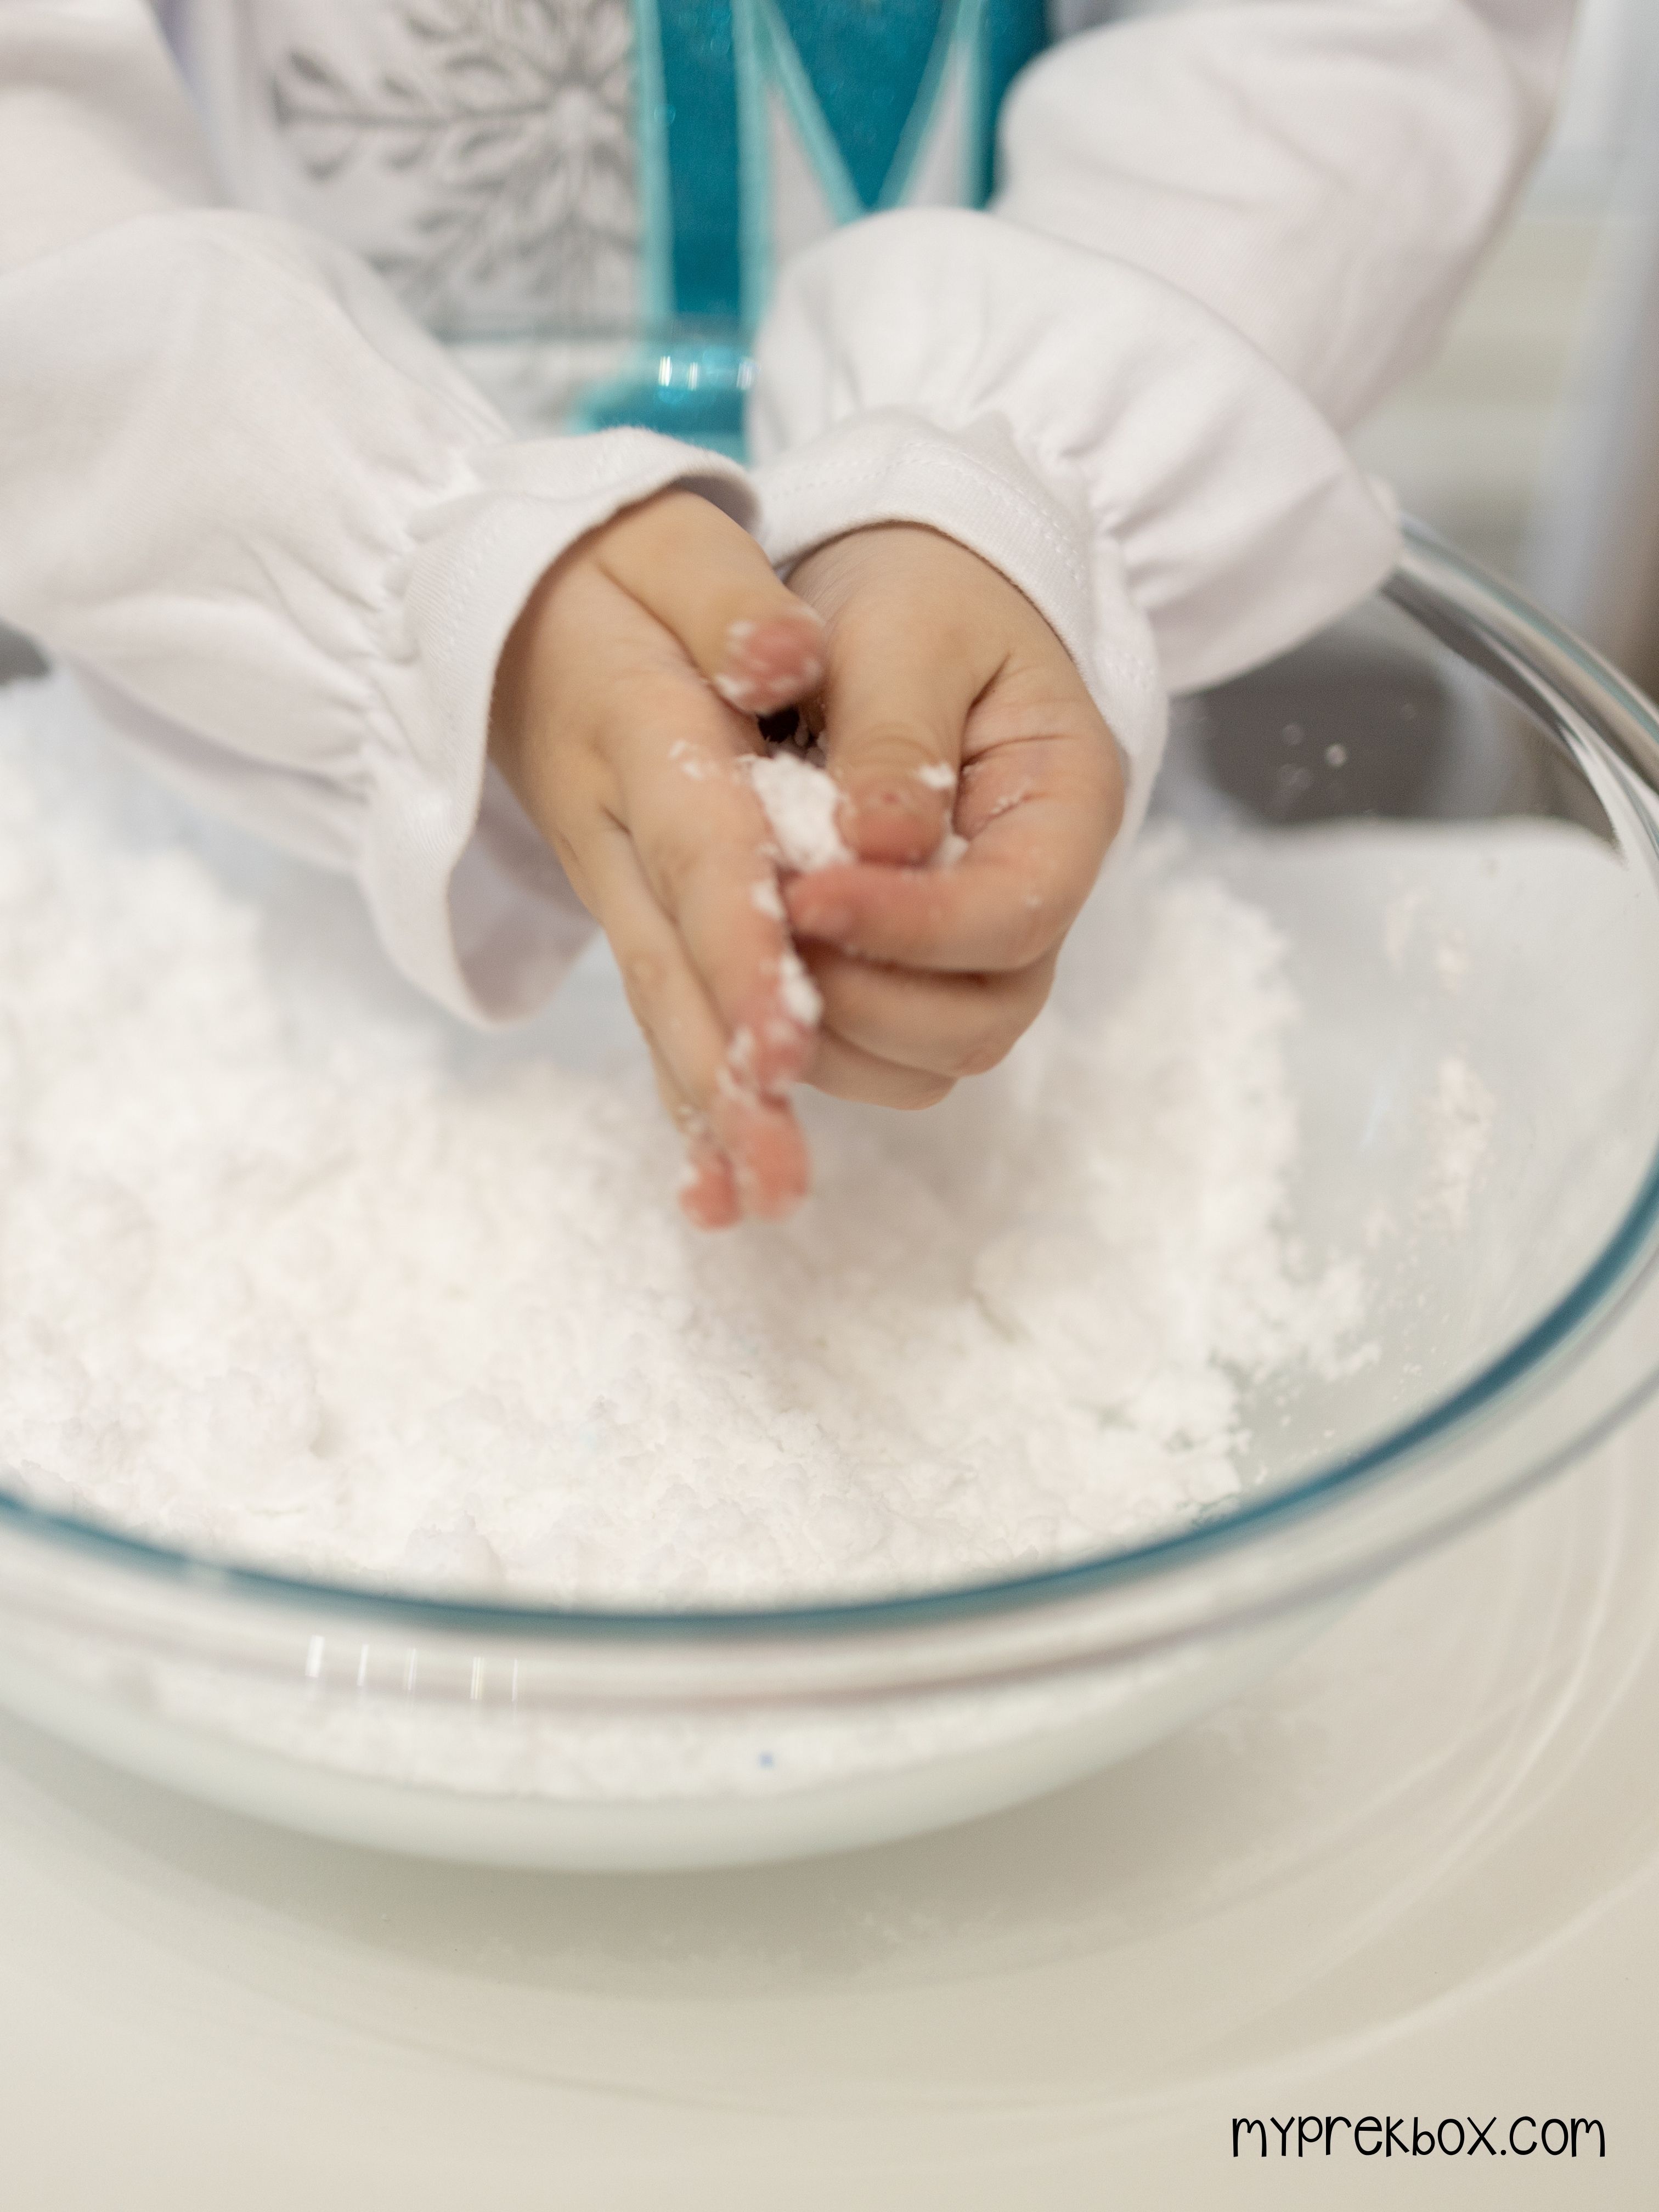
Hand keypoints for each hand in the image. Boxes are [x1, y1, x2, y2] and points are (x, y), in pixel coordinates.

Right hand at [490, 488, 827, 1230]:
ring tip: (760, 1204)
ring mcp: (613, 885)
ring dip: (711, 1110)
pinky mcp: (622, 913)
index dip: (739, 946)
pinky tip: (718, 1189)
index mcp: (642, 738)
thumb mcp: (661, 536)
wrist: (492, 612)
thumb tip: (785, 654)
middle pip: (676, 963)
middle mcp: (620, 833)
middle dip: (727, 1068)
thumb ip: (723, 594)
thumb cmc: (596, 570)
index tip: (783, 1040)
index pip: (701, 852)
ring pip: (662, 1009)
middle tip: (776, 1172)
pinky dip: (684, 1101)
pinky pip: (653, 1015)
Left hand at [781, 524, 1122, 1107]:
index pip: (1017, 913)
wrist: (907, 586)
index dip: (912, 928)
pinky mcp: (915, 966)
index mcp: (1067, 805)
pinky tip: (748, 981)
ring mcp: (977, 944)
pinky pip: (879, 1050)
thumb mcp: (907, 631)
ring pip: (931, 1057)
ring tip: (749, 957)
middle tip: (765, 934)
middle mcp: (1036, 894)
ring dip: (836, 1036)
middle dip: (869, 1000)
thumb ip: (896, 735)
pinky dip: (816, 1039)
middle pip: (984, 1017)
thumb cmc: (920, 593)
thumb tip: (881, 846)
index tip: (804, 895)